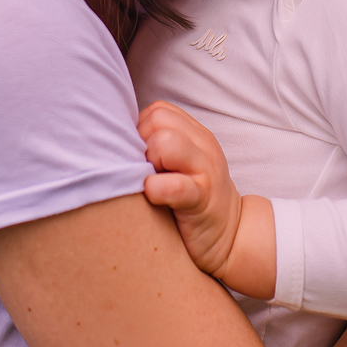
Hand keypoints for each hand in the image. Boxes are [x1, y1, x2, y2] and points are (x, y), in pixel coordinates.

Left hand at [138, 102, 275, 299]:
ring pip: (167, 142)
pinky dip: (157, 189)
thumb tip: (115, 138)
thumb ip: (156, 145)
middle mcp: (203, 146)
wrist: (231, 236)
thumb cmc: (191, 199)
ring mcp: (205, 171)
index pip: (158, 110)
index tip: (140, 158)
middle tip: (144, 170)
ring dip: (148, 162)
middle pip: (158, 119)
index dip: (140, 131)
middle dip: (141, 142)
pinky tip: (153, 197)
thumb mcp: (179, 164)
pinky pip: (176, 186)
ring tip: (150, 180)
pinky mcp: (202, 201)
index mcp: (195, 134)